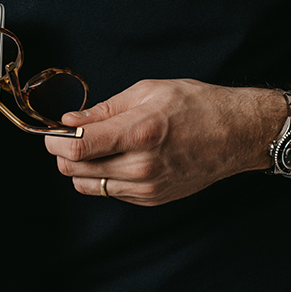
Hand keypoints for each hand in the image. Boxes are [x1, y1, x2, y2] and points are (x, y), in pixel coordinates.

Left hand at [45, 79, 285, 205]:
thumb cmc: (198, 106)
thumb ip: (105, 109)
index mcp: (140, 133)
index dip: (55, 140)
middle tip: (69, 135)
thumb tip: (72, 121)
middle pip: (75, 171)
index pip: (78, 148)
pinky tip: (117, 157)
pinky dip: (102, 176)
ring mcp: (147, 188)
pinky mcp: (151, 199)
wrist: (237, 134)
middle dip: (62, 152)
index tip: (53, 130)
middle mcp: (141, 166)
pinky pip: (109, 192)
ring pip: (87, 185)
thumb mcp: (149, 92)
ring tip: (93, 146)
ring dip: (80, 166)